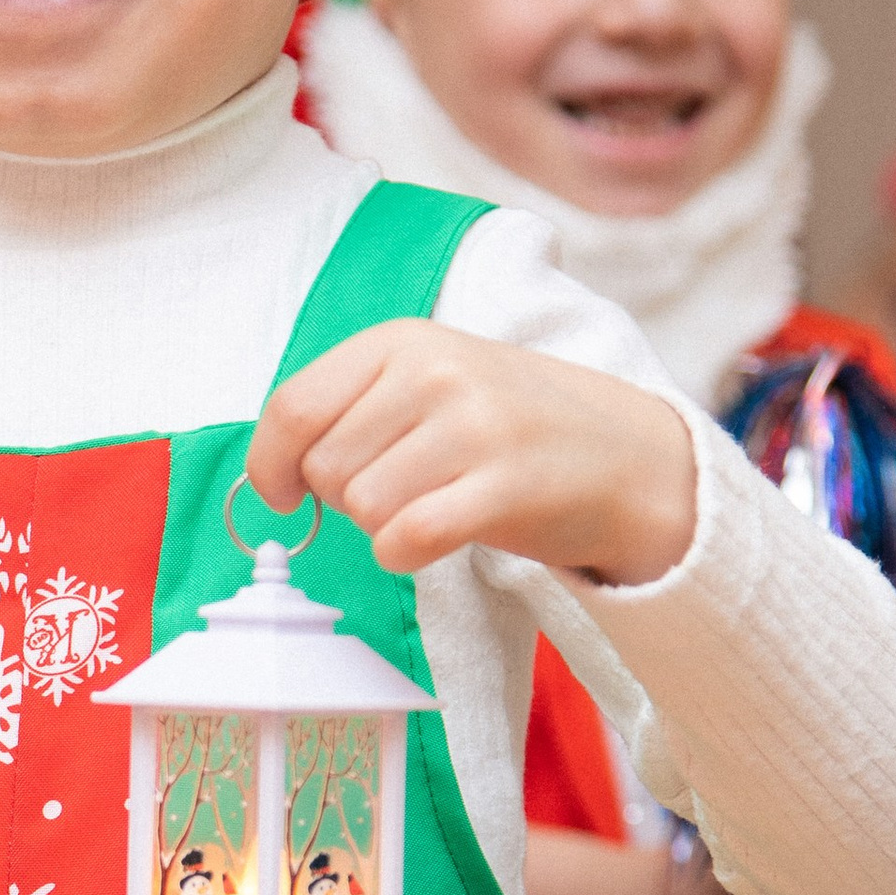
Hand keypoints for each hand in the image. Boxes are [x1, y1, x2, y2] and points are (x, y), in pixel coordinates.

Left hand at [251, 320, 697, 584]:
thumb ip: (350, 408)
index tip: (282, 494)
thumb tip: (272, 472)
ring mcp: (473, 426)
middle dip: (345, 499)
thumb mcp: (428, 382)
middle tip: (401, 490)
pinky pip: (407, 537)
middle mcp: (434, 373)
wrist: (626, 453)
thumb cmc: (508, 426)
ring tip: (432, 504)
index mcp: (402, 341)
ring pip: (362, 507)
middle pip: (325, 468)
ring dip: (383, 526)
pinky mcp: (504, 485)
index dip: (269, 464)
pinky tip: (430, 541)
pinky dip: (403, 553)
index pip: (292, 407)